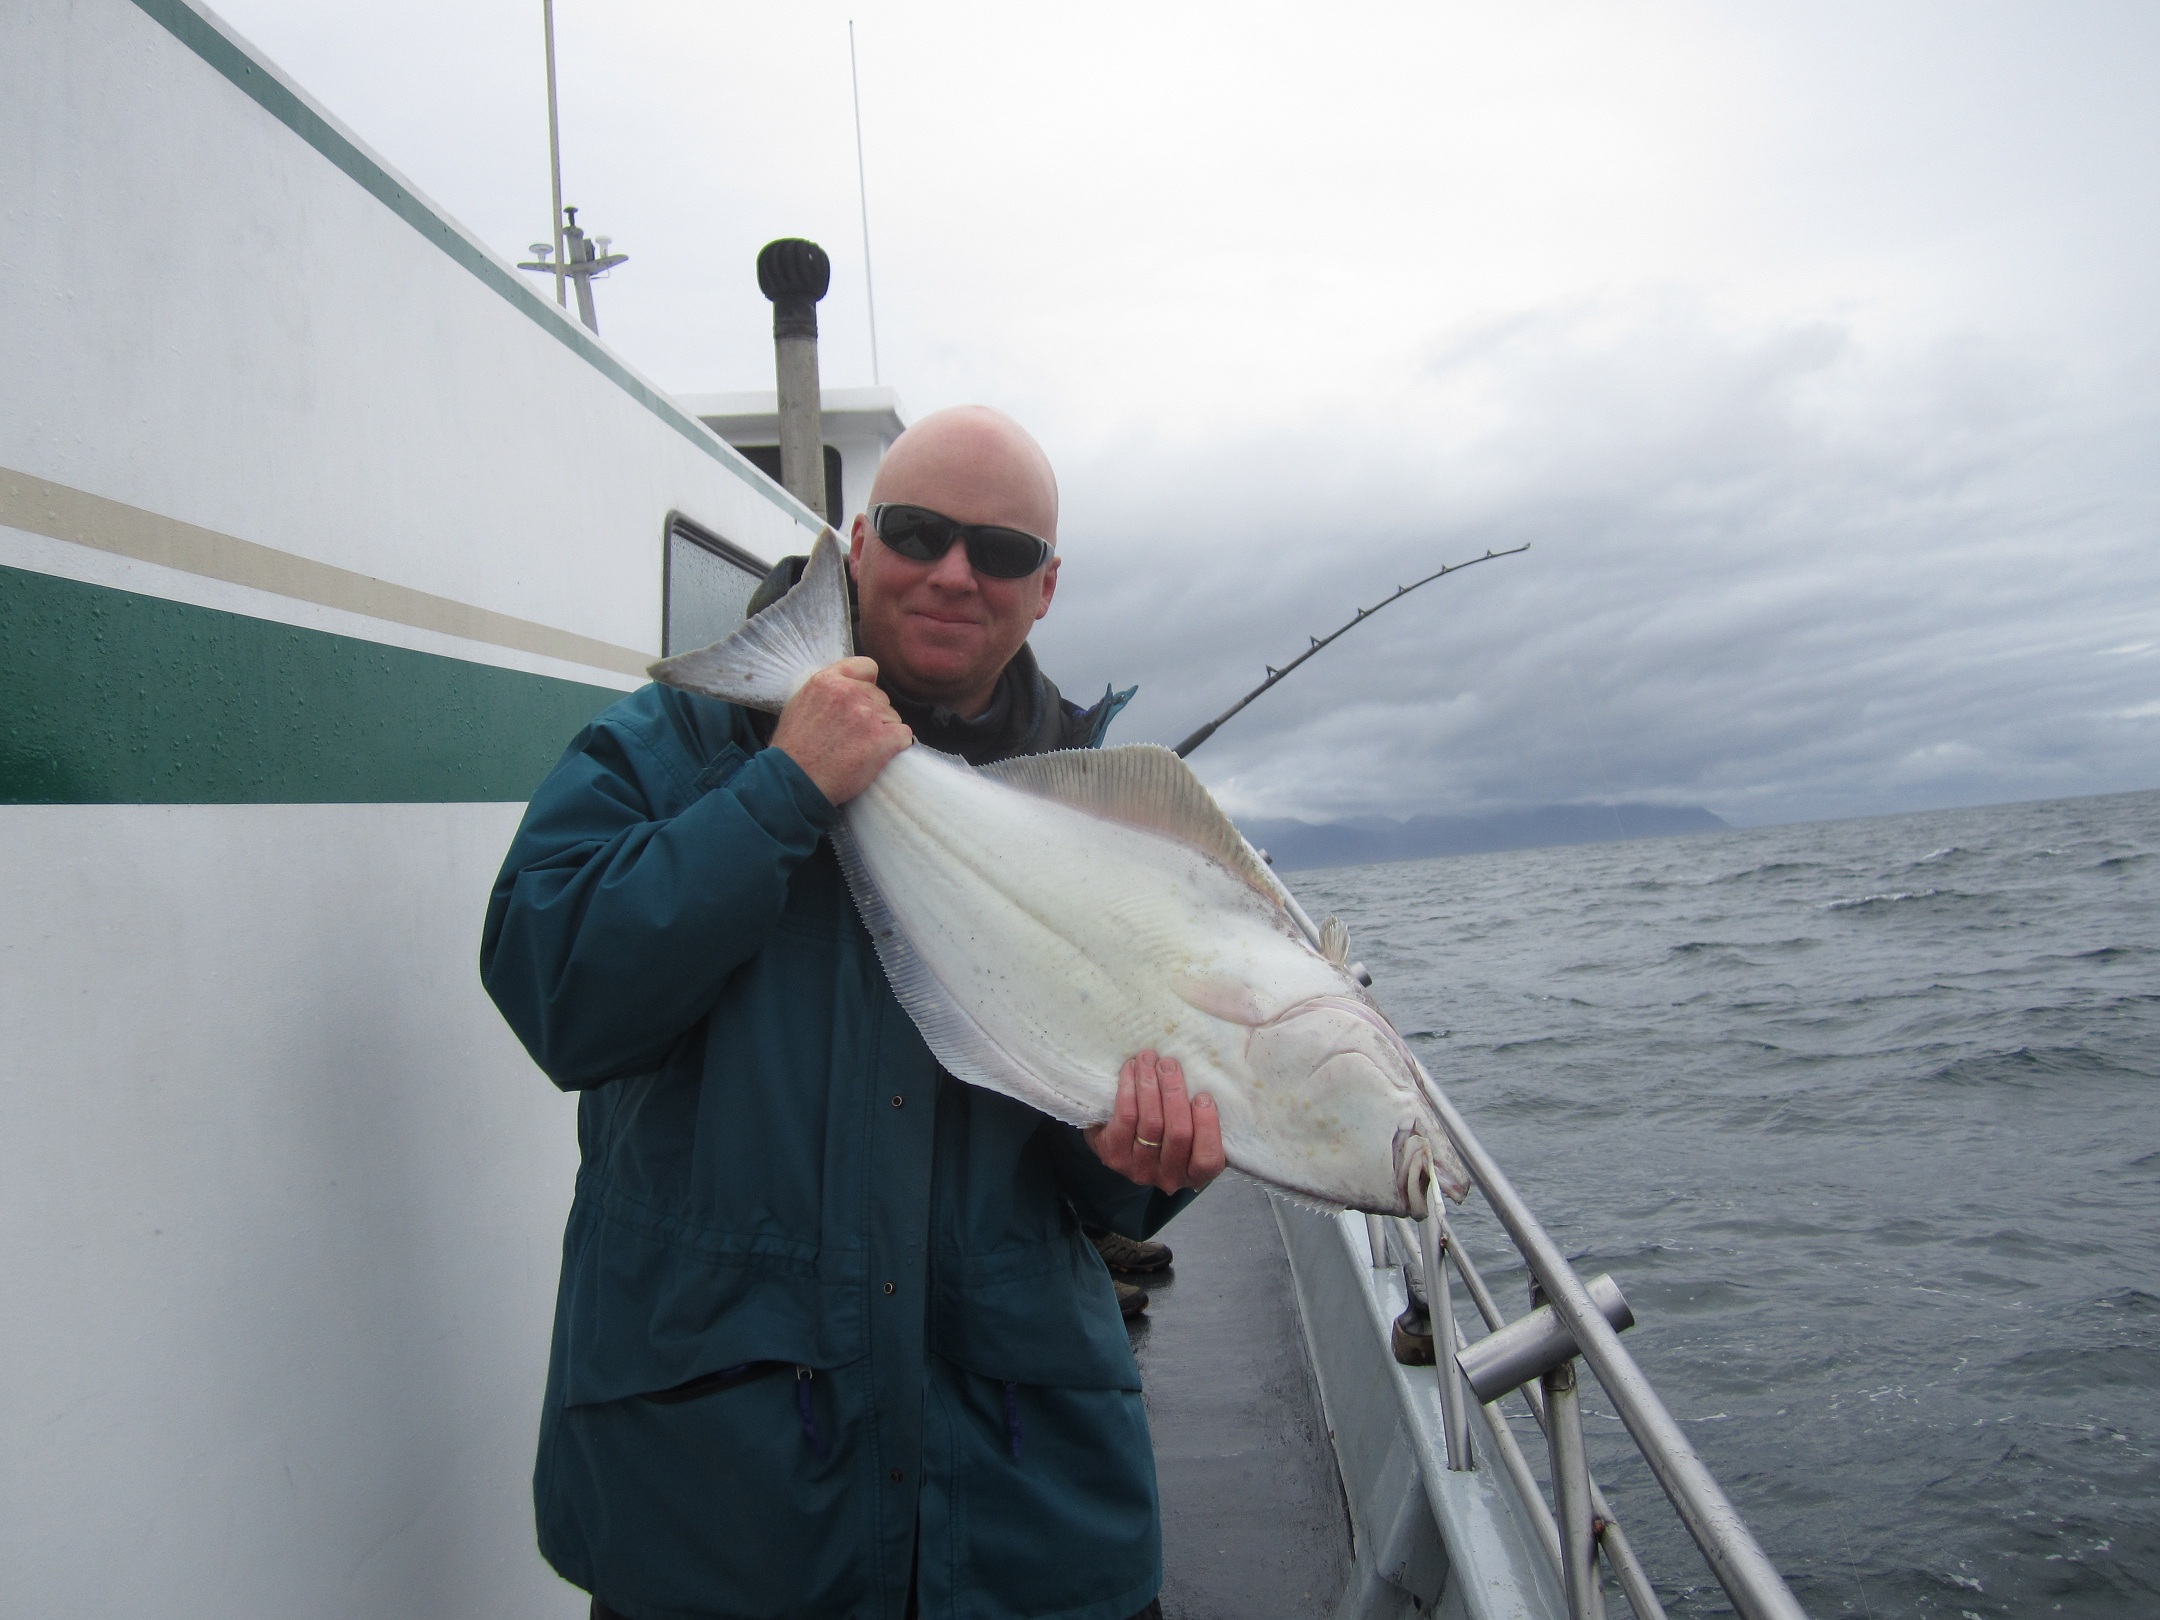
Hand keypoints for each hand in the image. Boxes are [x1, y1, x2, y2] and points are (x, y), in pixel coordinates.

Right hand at [770, 657, 912, 804]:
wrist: (796, 782)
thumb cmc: (793, 750)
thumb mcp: (799, 705)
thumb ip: (825, 691)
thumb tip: (847, 687)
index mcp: (827, 681)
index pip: (867, 667)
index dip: (868, 684)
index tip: (863, 700)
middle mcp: (849, 692)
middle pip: (881, 697)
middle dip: (873, 714)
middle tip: (855, 736)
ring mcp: (868, 714)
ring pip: (893, 717)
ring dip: (883, 732)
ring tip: (860, 750)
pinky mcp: (883, 738)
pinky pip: (904, 735)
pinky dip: (895, 746)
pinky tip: (878, 757)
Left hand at [1086, 1051, 1225, 1194]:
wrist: (1121, 1141)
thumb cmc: (1169, 1126)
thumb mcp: (1195, 1128)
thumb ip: (1205, 1112)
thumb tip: (1220, 1073)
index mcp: (1196, 1173)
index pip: (1207, 1158)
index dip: (1207, 1126)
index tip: (1203, 1095)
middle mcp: (1169, 1177)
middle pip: (1178, 1133)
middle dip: (1174, 1092)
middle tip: (1169, 1064)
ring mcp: (1139, 1170)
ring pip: (1150, 1123)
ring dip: (1149, 1084)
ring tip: (1148, 1059)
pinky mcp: (1114, 1156)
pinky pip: (1125, 1117)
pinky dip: (1129, 1089)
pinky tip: (1131, 1069)